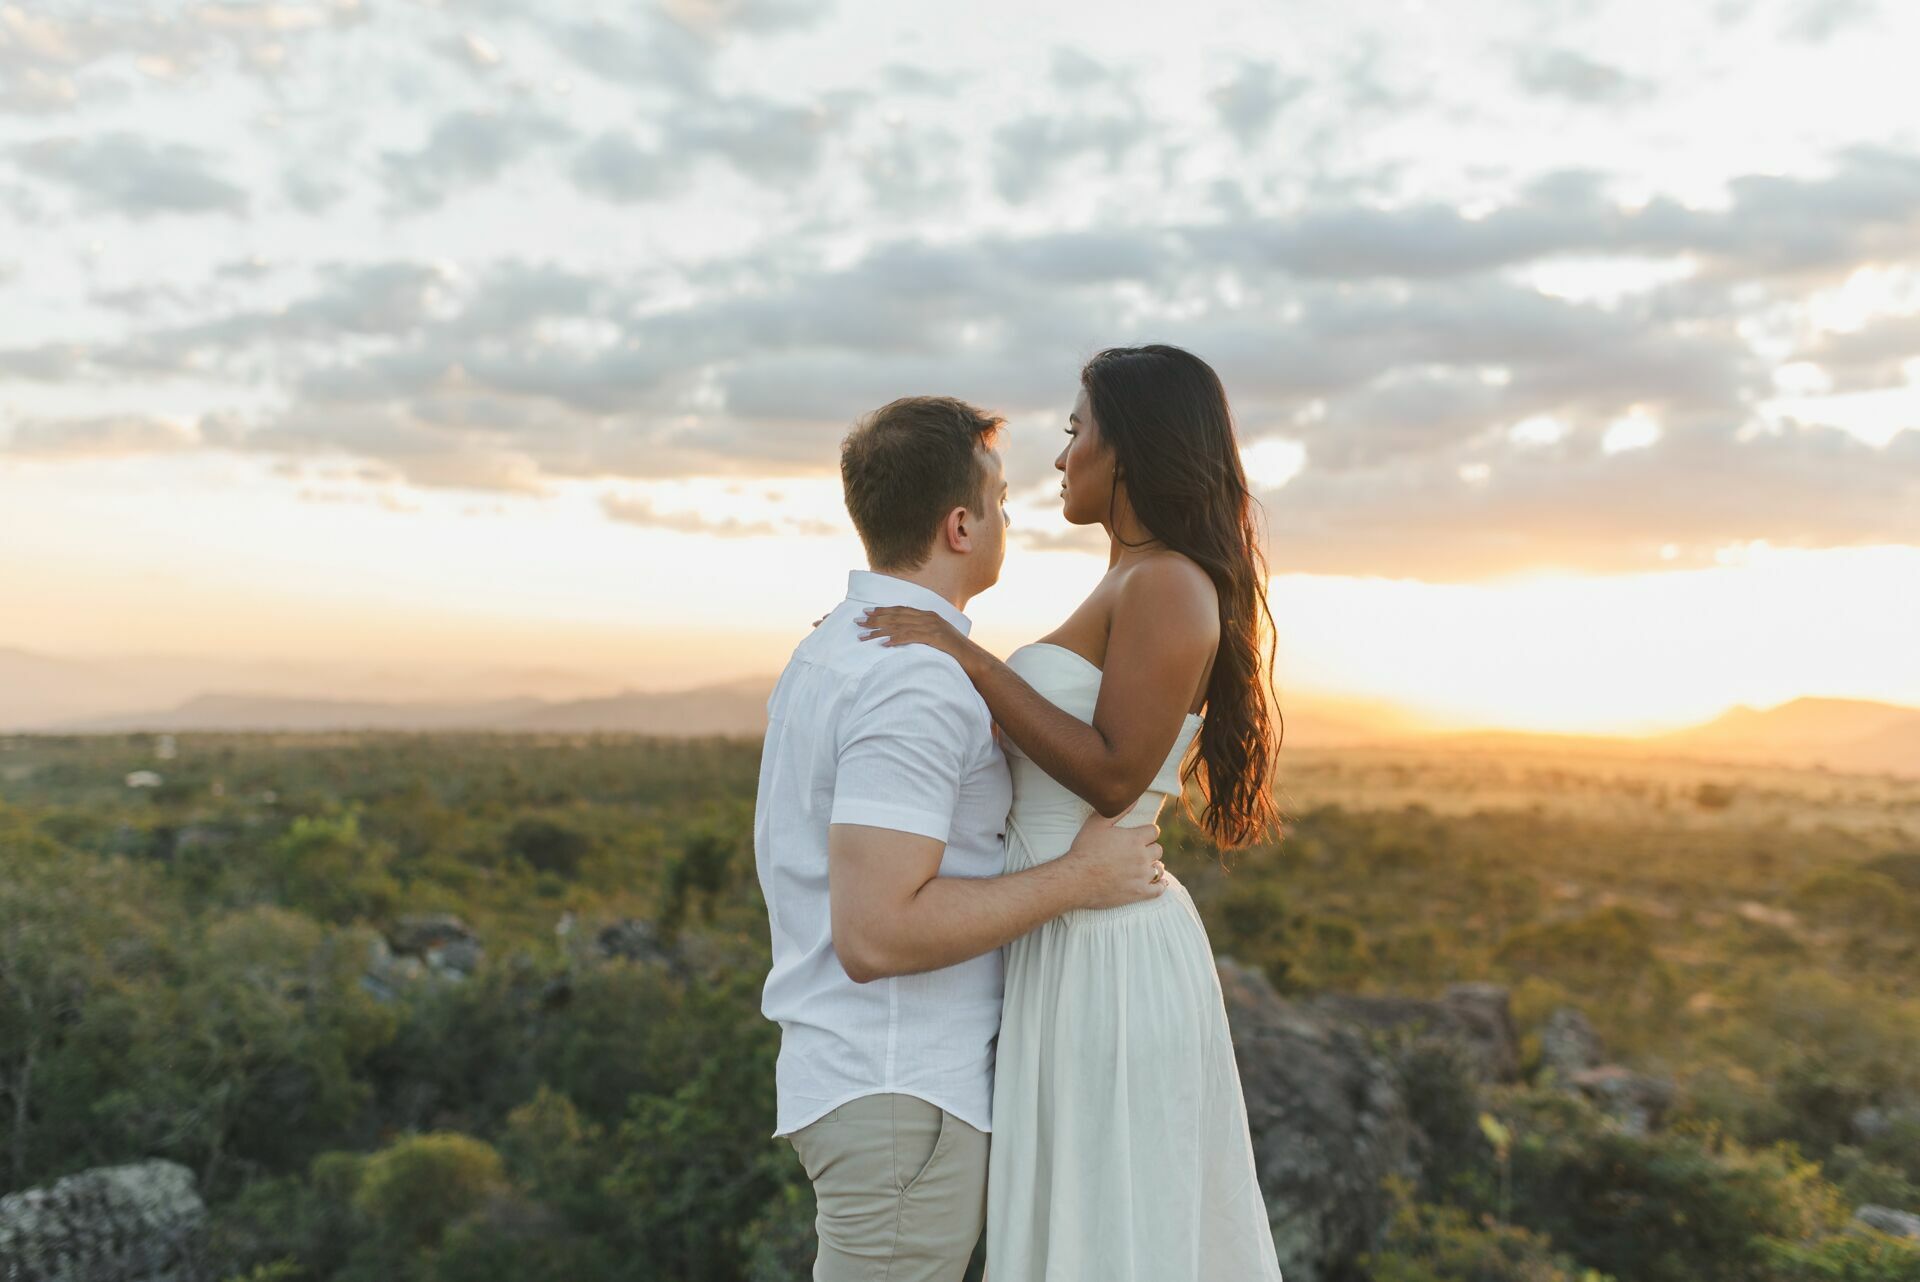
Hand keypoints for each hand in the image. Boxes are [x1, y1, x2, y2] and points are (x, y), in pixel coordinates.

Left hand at [856, 605, 974, 668]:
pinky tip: (884, 644)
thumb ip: (923, 634)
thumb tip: (904, 638)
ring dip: (879, 631)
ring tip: (863, 636)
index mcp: (928, 616)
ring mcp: (932, 627)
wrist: (975, 660)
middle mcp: (929, 618)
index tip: (866, 612)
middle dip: (875, 619)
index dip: (882, 611)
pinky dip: (896, 640)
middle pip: (896, 616)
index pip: (901, 610)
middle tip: (857, 622)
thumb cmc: (955, 654)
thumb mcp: (937, 639)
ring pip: (900, 626)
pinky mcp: (935, 638)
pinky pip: (912, 637)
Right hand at [1061, 813, 1165, 909]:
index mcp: (1135, 839)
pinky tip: (1159, 883)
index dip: (1147, 832)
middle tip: (1138, 851)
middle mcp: (1142, 857)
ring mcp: (1142, 876)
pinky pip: (1158, 890)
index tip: (1140, 835)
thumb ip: (1118, 810)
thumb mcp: (1097, 823)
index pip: (1154, 831)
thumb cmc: (1084, 849)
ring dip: (1153, 866)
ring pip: (1159, 869)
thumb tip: (1135, 798)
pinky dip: (1160, 885)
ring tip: (1145, 866)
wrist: (1075, 879)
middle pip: (1158, 850)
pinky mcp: (1139, 893)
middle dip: (1149, 849)